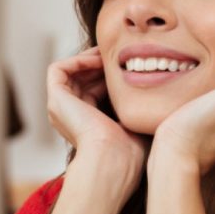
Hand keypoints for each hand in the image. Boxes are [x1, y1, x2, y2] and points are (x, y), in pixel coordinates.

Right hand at [45, 46, 146, 193]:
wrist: (113, 158)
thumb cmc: (130, 151)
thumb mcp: (135, 124)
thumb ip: (138, 108)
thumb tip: (159, 93)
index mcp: (85, 125)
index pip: (94, 91)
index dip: (110, 76)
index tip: (130, 67)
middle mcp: (69, 116)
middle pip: (81, 79)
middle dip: (100, 65)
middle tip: (121, 55)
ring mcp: (59, 108)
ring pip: (71, 72)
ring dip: (90, 59)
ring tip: (111, 55)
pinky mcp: (55, 99)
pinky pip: (59, 69)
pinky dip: (78, 60)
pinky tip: (99, 60)